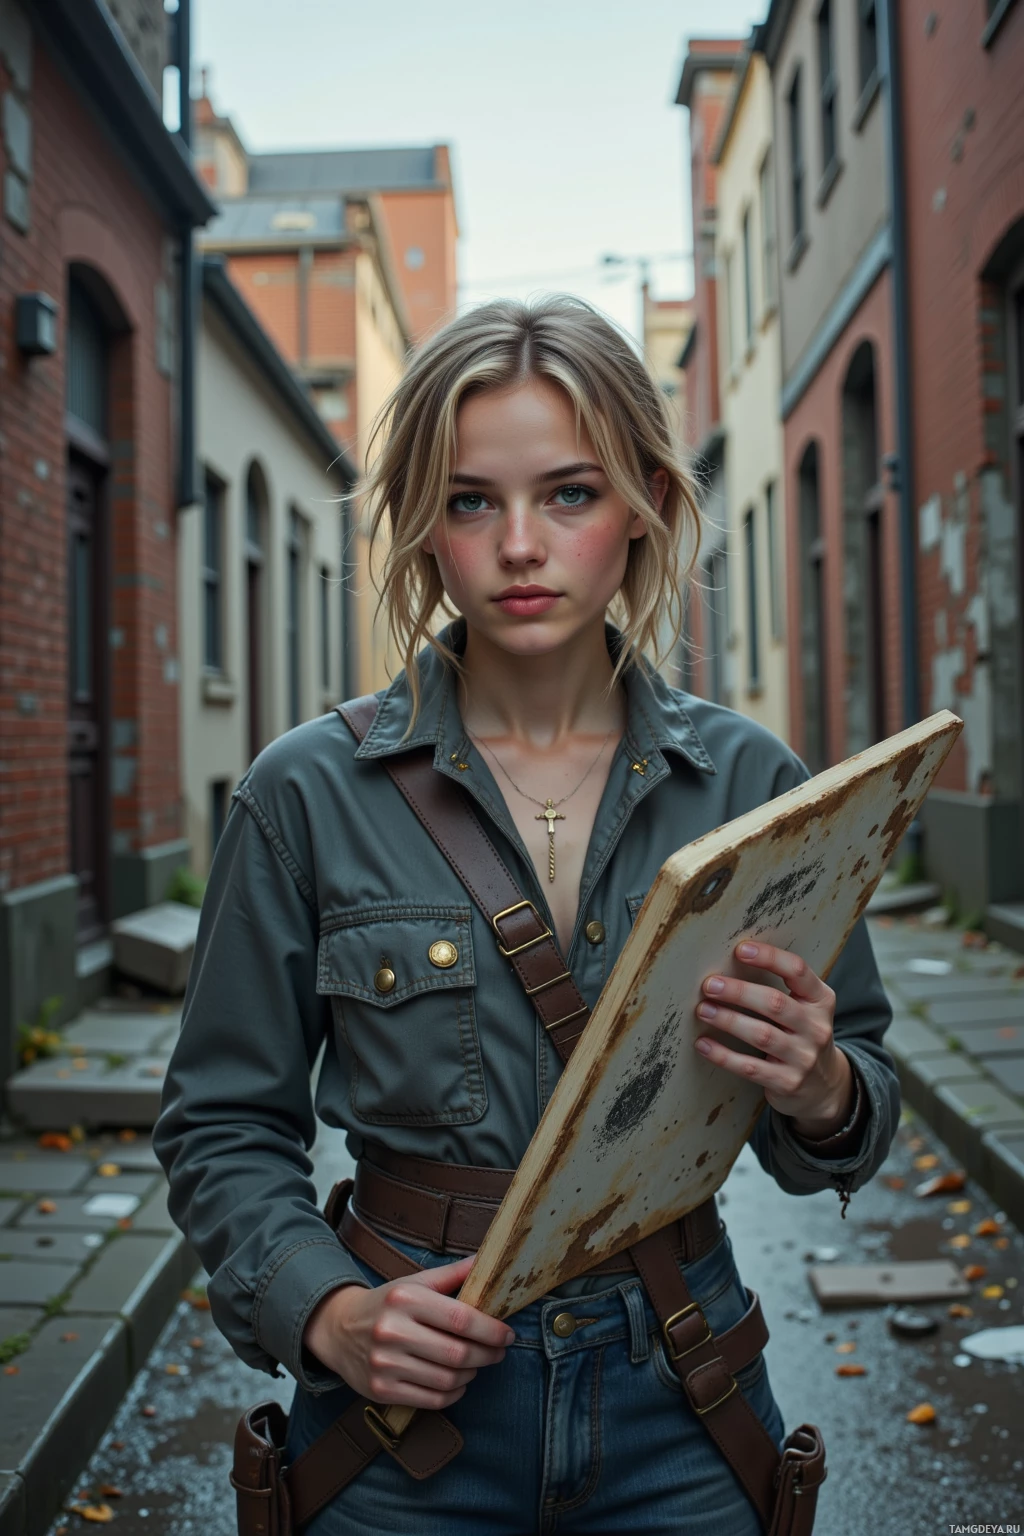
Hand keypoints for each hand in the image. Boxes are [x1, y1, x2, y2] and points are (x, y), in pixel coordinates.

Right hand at [302, 1255, 513, 1409]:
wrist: (338, 1329)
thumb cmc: (386, 1303)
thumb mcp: (414, 1282)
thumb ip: (453, 1275)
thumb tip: (488, 1260)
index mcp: (404, 1298)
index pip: (460, 1318)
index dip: (491, 1330)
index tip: (508, 1334)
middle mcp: (392, 1331)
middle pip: (457, 1353)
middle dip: (488, 1354)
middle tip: (499, 1351)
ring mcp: (385, 1364)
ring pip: (448, 1379)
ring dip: (472, 1374)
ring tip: (476, 1364)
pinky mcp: (381, 1390)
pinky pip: (432, 1400)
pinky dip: (453, 1393)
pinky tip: (458, 1382)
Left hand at [693, 940, 853, 1138]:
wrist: (824, 1086)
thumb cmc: (802, 1035)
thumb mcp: (806, 1008)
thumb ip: (781, 988)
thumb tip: (729, 965)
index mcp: (821, 1000)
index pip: (798, 971)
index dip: (769, 957)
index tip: (740, 949)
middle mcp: (816, 1028)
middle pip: (775, 1003)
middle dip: (739, 992)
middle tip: (710, 985)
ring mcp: (804, 1058)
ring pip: (761, 1035)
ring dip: (728, 1020)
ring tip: (703, 1010)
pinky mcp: (788, 1083)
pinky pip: (750, 1067)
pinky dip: (723, 1055)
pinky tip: (703, 1044)